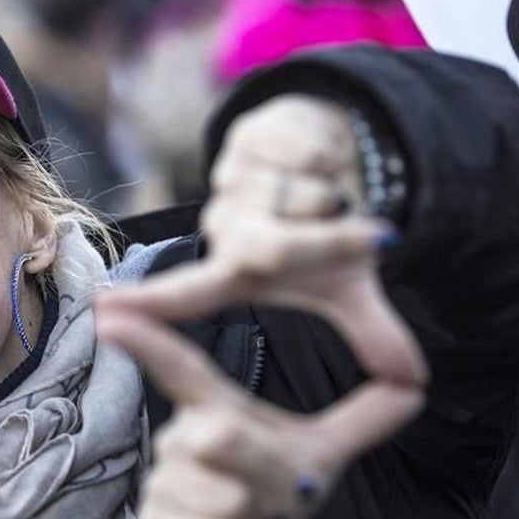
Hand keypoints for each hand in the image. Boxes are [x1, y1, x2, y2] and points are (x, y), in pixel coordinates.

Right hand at [97, 307, 423, 518]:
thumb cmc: (264, 501)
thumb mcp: (315, 457)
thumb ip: (359, 422)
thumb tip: (413, 385)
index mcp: (209, 411)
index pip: (180, 368)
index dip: (148, 340)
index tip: (109, 312)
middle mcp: (178, 443)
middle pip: (221, 435)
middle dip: (267, 468)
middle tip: (289, 489)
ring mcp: (165, 490)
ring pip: (226, 495)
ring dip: (265, 516)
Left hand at [107, 93, 425, 385]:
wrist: (339, 159)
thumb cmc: (330, 234)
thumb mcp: (349, 284)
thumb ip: (371, 329)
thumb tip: (413, 382)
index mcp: (239, 271)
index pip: (191, 293)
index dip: (153, 305)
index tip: (105, 313)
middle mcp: (226, 228)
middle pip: (271, 250)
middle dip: (330, 242)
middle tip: (366, 238)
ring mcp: (234, 181)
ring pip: (297, 195)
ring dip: (333, 197)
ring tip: (331, 198)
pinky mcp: (250, 136)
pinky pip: (305, 151)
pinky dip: (332, 158)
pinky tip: (323, 162)